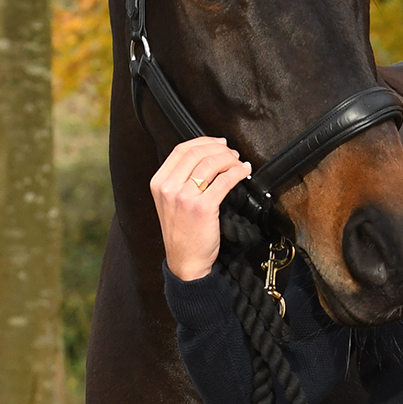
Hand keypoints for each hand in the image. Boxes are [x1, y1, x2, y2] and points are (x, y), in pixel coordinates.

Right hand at [150, 136, 253, 280]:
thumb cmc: (182, 233)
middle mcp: (168, 188)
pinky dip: (238, 172)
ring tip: (238, 163)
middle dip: (219, 149)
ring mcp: (184, 197)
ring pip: (211, 163)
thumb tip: (206, 156)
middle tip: (231, 153)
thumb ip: (180, 179)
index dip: (203, 141)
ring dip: (230, 159)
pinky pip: (224, 180)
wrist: (185, 261)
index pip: (181, 149)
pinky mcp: (203, 207)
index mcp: (159, 183)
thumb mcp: (170, 202)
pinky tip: (243, 172)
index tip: (218, 143)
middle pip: (197, 152)